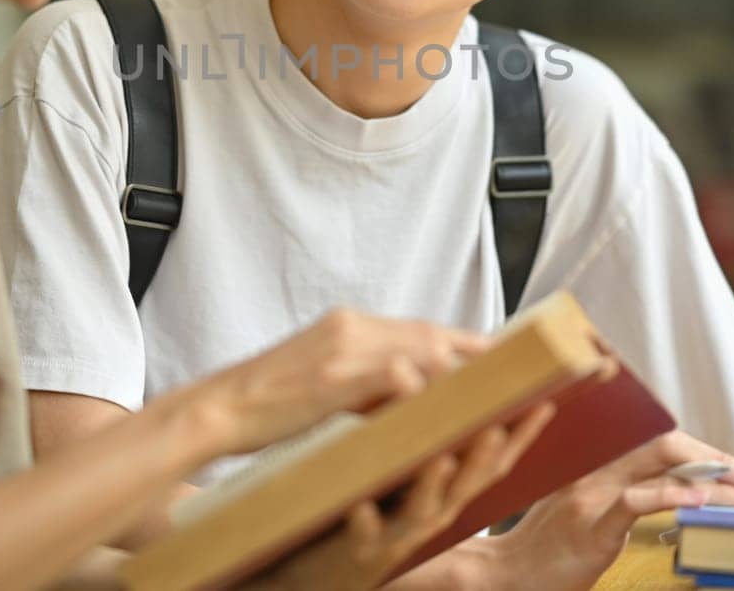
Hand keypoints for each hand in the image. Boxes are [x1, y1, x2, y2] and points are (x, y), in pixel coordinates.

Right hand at [185, 309, 490, 456]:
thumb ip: (362, 375)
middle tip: (517, 366)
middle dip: (474, 350)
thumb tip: (407, 389)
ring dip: (460, 368)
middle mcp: (349, 328)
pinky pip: (391, 377)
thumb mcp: (320, 378)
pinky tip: (450, 401)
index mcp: (346, 325)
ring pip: (417, 349)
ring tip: (498, 386)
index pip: (417, 327)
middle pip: (427, 333)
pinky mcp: (331, 380)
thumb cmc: (265, 403)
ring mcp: (341, 352)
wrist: (216, 409)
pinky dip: (424, 386)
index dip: (460, 340)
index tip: (496, 352)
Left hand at [243, 405, 555, 590]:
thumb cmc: (378, 511)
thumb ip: (443, 438)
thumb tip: (466, 380)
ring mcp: (400, 533)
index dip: (520, 435)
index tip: (543, 404)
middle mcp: (434, 512)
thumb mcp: (417, 472)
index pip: (493, 460)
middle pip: (468, 483)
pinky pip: (364, 536)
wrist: (330, 571)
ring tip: (440, 458)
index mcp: (450, 490)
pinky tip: (359, 505)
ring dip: (434, 484)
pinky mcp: (361, 549)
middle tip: (496, 425)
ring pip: (424, 510)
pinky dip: (365, 521)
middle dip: (484, 455)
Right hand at [490, 431, 733, 590]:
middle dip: (719, 462)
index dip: (704, 452)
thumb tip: (673, 489)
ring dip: (715, 482)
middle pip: (668, 445)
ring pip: (664, 468)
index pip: (660, 441)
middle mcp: (596, 468)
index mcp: (598, 462)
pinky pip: (637, 500)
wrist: (507, 573)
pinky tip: (698, 502)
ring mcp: (593, 493)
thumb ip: (619, 491)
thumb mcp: (584, 508)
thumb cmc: (548, 547)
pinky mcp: (592, 524)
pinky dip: (673, 496)